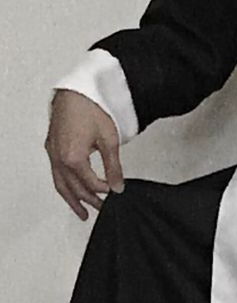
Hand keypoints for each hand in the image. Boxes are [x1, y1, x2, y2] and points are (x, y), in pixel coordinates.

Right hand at [45, 89, 124, 220]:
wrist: (77, 91)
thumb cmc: (92, 109)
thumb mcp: (109, 140)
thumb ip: (113, 166)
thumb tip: (118, 185)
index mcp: (73, 158)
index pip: (90, 183)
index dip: (104, 190)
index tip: (114, 192)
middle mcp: (58, 158)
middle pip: (73, 188)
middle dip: (88, 200)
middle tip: (99, 209)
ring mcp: (53, 153)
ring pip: (61, 184)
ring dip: (72, 199)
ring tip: (81, 211)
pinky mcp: (52, 146)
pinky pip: (56, 173)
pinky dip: (64, 185)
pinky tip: (71, 188)